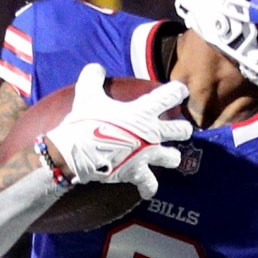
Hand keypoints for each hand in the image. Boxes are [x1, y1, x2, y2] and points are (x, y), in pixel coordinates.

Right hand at [44, 64, 191, 199]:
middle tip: (178, 128)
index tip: (181, 91)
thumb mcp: (87, 94)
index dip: (178, 92)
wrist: (75, 152)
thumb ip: (93, 77)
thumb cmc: (84, 122)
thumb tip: (96, 68)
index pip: (170, 96)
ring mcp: (147, 155)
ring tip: (167, 156)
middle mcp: (151, 133)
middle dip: (182, 129)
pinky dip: (148, 188)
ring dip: (171, 157)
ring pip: (174, 158)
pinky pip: (150, 184)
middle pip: (182, 130)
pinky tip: (147, 189)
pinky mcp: (137, 173)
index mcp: (143, 111)